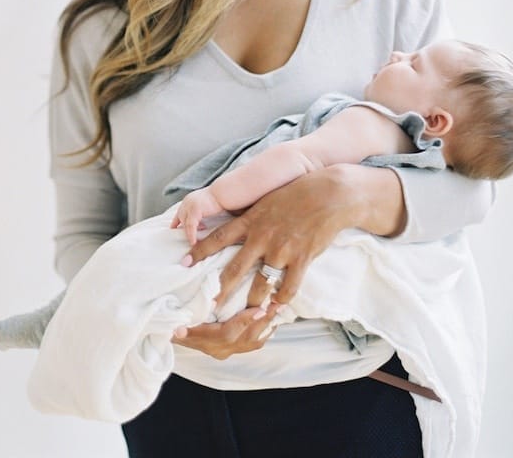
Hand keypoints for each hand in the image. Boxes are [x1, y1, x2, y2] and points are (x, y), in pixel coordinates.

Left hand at [170, 187, 223, 243]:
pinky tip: (193, 242)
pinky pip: (191, 226)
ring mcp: (190, 205)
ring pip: (185, 223)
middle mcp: (188, 201)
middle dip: (182, 228)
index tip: (173, 228)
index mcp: (190, 200)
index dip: (176, 221)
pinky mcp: (194, 210)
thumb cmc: (220, 199)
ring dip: (188, 234)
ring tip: (191, 243)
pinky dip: (191, 234)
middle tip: (187, 238)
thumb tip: (202, 225)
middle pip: (181, 218)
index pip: (180, 212)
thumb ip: (202, 214)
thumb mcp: (207, 206)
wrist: (225, 192)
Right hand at [172, 303, 280, 358]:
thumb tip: (176, 330)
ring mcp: (225, 351)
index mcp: (203, 342)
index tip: (259, 309)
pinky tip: (272, 319)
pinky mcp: (231, 349)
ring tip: (278, 309)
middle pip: (245, 338)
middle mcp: (217, 350)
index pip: (227, 334)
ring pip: (252, 342)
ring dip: (266, 325)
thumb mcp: (172, 321)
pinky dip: (264, 331)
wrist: (170, 333)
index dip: (244, 322)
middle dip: (262, 321)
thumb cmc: (172, 321)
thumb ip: (177, 327)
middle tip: (276, 304)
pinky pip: (253, 344)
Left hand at [181, 165, 394, 309]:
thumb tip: (232, 228)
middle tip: (207, 306)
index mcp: (250, 220)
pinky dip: (282, 301)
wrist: (329, 193)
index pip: (217, 238)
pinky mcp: (302, 259)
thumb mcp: (265, 201)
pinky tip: (277, 310)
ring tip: (244, 317)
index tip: (183, 264)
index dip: (199, 251)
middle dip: (219, 291)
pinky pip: (289, 288)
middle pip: (234, 270)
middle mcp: (262, 237)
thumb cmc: (296, 194)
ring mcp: (282, 249)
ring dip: (252, 303)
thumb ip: (249, 218)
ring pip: (260, 285)